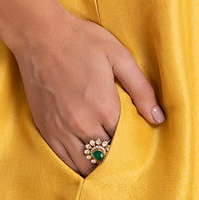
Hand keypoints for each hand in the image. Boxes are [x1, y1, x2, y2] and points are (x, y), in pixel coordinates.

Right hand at [11, 5, 164, 175]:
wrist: (40, 34)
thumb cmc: (81, 40)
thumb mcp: (119, 56)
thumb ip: (141, 89)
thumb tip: (158, 118)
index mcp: (104, 107)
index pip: (126, 143)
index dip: (133, 142)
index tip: (136, 137)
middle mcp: (82, 124)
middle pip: (107, 156)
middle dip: (117, 156)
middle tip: (123, 148)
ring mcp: (61, 129)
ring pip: (85, 166)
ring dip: (98, 164)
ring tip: (106, 154)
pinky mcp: (46, 129)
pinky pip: (64, 161)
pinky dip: (77, 163)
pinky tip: (85, 156)